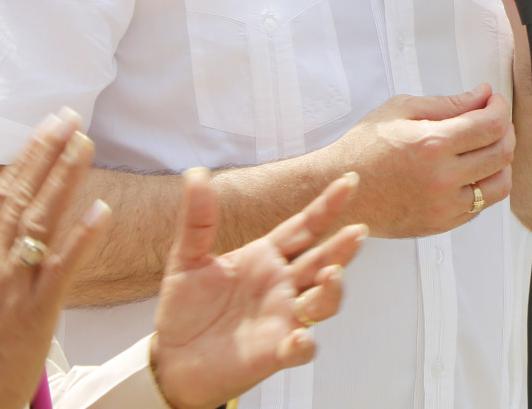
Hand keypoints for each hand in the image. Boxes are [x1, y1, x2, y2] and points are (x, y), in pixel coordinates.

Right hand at [0, 111, 109, 408]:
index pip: (2, 190)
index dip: (26, 155)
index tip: (47, 125)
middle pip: (21, 194)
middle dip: (46, 152)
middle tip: (69, 117)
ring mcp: (14, 282)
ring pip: (41, 219)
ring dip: (64, 178)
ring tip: (84, 144)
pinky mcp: (37, 308)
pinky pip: (63, 266)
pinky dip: (82, 236)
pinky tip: (102, 210)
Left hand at [151, 170, 367, 408]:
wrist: (174, 358)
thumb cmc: (186, 308)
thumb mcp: (188, 258)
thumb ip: (197, 220)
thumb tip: (195, 174)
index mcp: (266, 257)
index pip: (304, 227)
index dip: (327, 206)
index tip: (349, 182)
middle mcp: (282, 285)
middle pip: (321, 261)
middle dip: (342, 247)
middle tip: (357, 232)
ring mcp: (283, 318)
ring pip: (322, 302)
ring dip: (332, 290)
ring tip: (331, 274)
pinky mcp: (274, 352)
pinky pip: (299, 349)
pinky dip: (304, 344)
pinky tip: (300, 337)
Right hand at [321, 88, 512, 237]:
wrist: (341, 190)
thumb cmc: (364, 148)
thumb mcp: (400, 110)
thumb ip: (447, 104)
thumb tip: (481, 96)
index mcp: (432, 144)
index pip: (491, 125)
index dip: (500, 108)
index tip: (494, 102)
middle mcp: (442, 178)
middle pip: (503, 153)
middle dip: (506, 130)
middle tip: (493, 120)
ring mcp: (444, 206)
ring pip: (500, 185)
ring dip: (502, 162)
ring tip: (486, 148)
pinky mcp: (442, 224)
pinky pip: (481, 206)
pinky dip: (484, 185)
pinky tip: (469, 171)